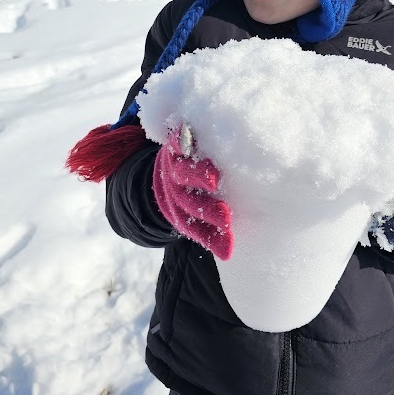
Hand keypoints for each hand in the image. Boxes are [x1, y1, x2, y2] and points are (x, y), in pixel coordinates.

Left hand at [152, 125, 233, 259]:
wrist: (165, 161)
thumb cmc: (192, 190)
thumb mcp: (197, 215)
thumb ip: (213, 232)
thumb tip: (229, 255)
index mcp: (183, 208)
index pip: (195, 226)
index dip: (211, 236)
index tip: (228, 248)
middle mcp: (177, 189)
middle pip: (189, 202)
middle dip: (207, 210)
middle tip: (226, 217)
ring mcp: (176, 164)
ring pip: (183, 172)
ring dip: (196, 176)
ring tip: (212, 179)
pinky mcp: (175, 142)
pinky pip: (176, 141)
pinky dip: (182, 140)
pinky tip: (191, 139)